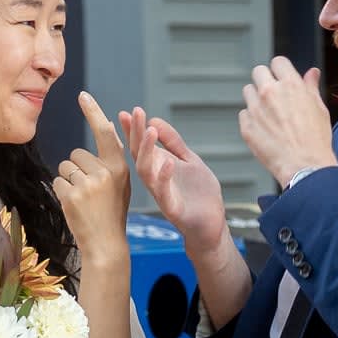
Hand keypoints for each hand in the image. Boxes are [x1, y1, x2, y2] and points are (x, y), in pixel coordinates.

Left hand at [53, 92, 129, 267]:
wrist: (106, 244)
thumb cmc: (110, 214)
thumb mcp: (119, 185)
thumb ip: (111, 160)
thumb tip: (107, 128)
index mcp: (119, 167)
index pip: (105, 133)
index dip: (94, 112)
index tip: (82, 95)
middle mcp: (106, 172)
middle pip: (76, 154)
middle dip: (76, 170)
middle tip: (88, 193)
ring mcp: (89, 183)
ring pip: (64, 167)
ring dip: (67, 181)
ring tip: (82, 200)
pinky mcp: (72, 194)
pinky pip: (56, 182)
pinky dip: (61, 193)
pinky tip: (74, 207)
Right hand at [120, 104, 227, 255]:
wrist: (211, 224)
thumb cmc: (198, 194)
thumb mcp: (188, 160)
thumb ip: (173, 142)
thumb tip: (154, 120)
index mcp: (157, 166)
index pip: (140, 144)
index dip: (132, 129)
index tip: (126, 112)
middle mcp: (154, 179)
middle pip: (138, 153)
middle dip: (136, 133)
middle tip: (136, 113)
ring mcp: (161, 193)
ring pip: (145, 171)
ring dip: (147, 150)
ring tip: (150, 131)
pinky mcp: (171, 208)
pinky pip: (163, 192)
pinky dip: (164, 176)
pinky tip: (169, 161)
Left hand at [238, 57, 335, 187]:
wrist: (306, 166)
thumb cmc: (316, 139)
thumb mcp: (319, 108)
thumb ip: (311, 86)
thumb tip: (311, 72)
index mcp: (290, 84)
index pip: (278, 62)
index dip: (281, 70)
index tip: (282, 79)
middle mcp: (270, 93)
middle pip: (258, 71)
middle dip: (265, 80)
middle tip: (273, 94)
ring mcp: (255, 109)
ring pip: (248, 91)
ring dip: (256, 98)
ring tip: (269, 114)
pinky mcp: (246, 126)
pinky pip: (244, 114)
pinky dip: (252, 119)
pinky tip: (265, 130)